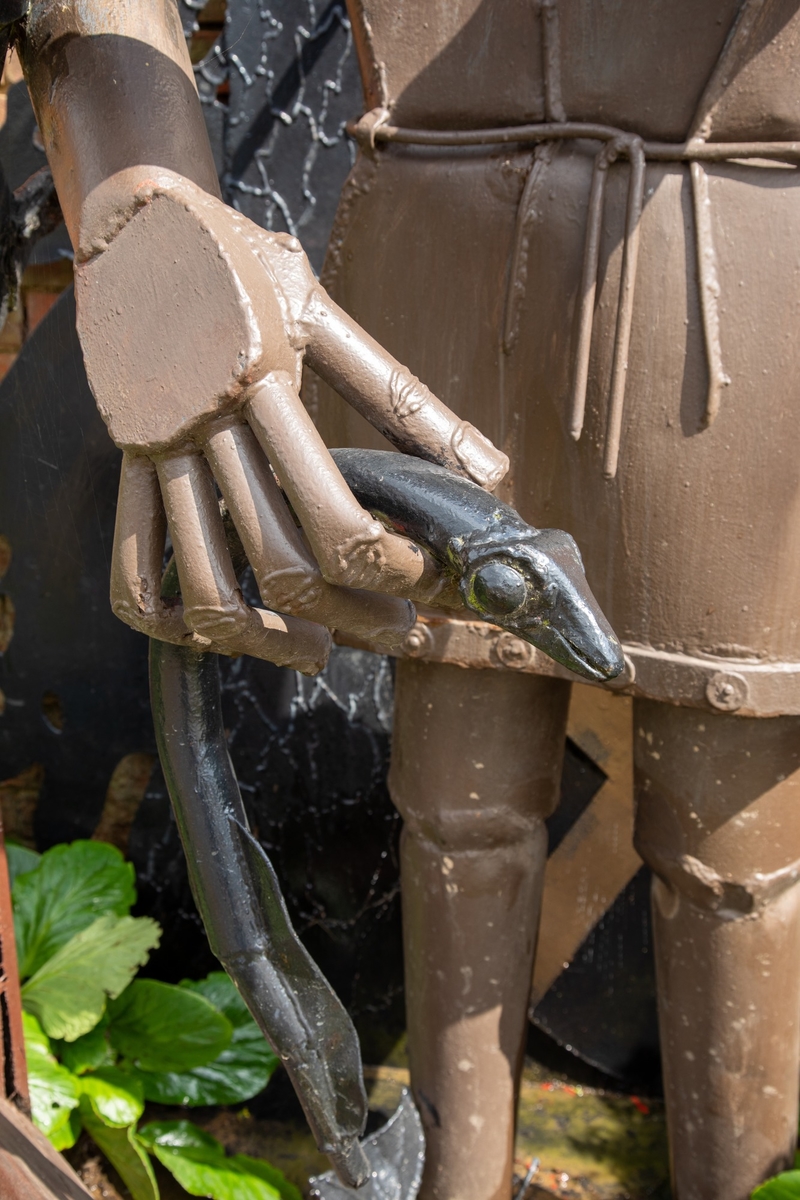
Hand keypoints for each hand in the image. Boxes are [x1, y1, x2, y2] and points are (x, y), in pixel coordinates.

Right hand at [75, 168, 508, 673]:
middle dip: (355, 617)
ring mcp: (156, 457)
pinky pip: (132, 571)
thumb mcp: (321, 310)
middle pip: (281, 565)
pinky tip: (222, 633)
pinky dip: (170, 622)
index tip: (429, 573)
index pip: (336, 517)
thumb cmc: (240, 260)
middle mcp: (203, 430)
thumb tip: (488, 473)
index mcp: (262, 385)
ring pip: (205, 588)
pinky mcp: (127, 469)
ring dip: (270, 642)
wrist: (132, 221)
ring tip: (322, 651)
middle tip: (401, 626)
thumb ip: (401, 398)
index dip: (395, 568)